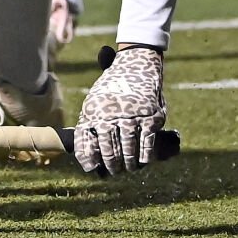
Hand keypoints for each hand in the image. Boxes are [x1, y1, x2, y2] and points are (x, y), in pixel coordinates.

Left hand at [75, 45, 165, 173]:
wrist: (135, 65)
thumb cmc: (112, 89)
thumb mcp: (95, 101)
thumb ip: (90, 123)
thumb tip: (86, 154)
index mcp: (93, 110)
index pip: (87, 141)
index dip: (89, 158)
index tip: (91, 168)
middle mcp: (110, 113)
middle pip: (109, 149)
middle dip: (111, 165)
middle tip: (114, 171)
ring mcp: (132, 115)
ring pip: (128, 149)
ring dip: (129, 163)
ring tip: (128, 168)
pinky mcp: (151, 117)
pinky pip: (147, 143)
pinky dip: (145, 156)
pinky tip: (143, 161)